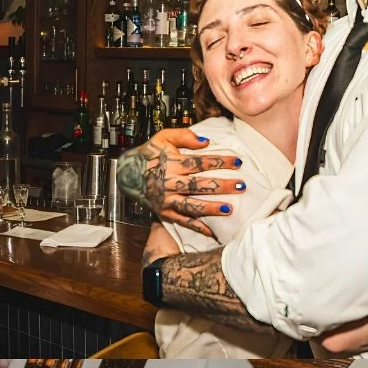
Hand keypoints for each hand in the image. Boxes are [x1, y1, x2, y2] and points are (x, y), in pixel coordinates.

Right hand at [116, 128, 246, 233]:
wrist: (127, 174)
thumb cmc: (150, 154)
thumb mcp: (163, 137)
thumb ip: (184, 136)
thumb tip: (206, 141)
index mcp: (172, 163)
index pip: (200, 162)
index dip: (220, 161)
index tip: (239, 162)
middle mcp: (169, 183)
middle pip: (198, 185)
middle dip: (221, 186)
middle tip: (241, 186)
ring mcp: (167, 200)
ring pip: (191, 206)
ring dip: (211, 208)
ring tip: (229, 209)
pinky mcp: (164, 213)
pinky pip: (182, 222)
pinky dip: (197, 227)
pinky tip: (213, 231)